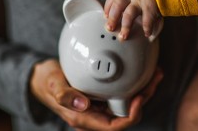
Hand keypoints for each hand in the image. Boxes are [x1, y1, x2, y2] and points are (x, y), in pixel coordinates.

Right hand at [30, 59, 162, 130]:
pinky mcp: (102, 96)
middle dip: (143, 99)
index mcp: (84, 118)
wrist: (43, 78)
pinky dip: (134, 84)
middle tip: (154, 79)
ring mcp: (99, 106)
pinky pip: (122, 94)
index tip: (139, 98)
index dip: (131, 116)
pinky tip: (141, 72)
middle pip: (125, 115)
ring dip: (143, 91)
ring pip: (127, 105)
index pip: (113, 127)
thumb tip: (82, 106)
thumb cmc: (47, 82)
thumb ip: (64, 95)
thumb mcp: (53, 85)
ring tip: (154, 74)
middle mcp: (95, 115)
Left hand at [104, 0, 160, 39]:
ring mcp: (141, 1)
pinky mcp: (151, 7)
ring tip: (123, 36)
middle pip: (118, 5)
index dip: (108, 7)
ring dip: (126, 26)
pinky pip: (147, 19)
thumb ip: (125, 1)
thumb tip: (114, 18)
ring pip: (129, 13)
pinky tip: (146, 33)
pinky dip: (146, 27)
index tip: (105, 16)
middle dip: (112, 18)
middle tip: (110, 28)